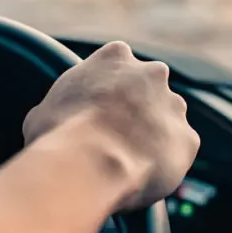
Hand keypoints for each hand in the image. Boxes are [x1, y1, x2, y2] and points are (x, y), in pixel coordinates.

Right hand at [23, 41, 199, 210]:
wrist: (90, 162)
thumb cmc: (59, 134)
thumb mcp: (42, 111)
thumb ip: (61, 106)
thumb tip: (49, 122)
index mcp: (115, 57)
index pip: (117, 63)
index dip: (107, 90)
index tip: (98, 108)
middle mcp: (152, 73)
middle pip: (148, 89)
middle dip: (137, 109)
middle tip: (115, 136)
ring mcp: (174, 105)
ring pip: (167, 119)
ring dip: (153, 136)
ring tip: (127, 162)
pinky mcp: (188, 139)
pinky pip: (177, 152)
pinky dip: (164, 163)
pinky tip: (141, 175)